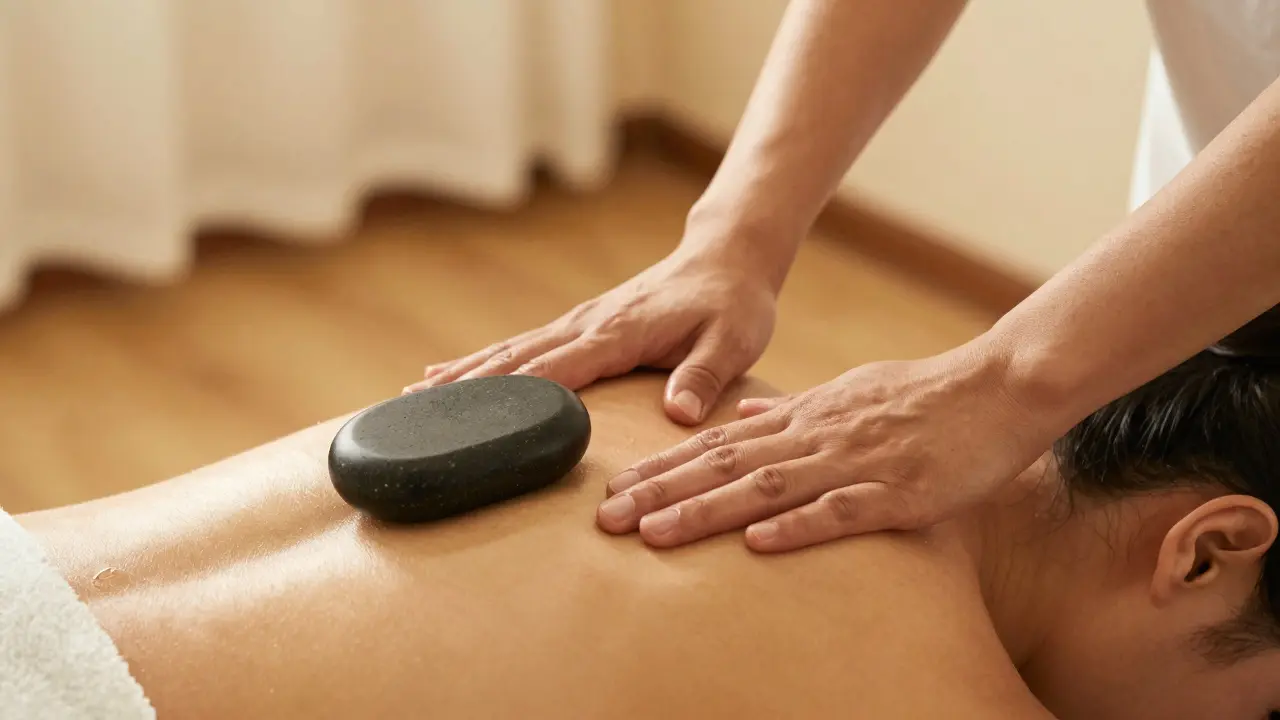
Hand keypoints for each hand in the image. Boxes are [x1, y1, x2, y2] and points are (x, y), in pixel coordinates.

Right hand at [405, 246, 778, 424]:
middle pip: (516, 360)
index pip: (560, 370)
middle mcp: (587, 324)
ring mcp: (577, 322)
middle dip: (467, 389)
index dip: (518, 396)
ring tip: (410, 398)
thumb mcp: (733, 341)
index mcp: (619, 332)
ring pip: (508, 351)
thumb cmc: (732, 305)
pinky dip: (479, 362)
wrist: (725, 260)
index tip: (474, 421)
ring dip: (461, 375)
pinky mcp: (577, 326)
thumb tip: (679, 412)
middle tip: (415, 417)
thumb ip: (705, 376)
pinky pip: (520, 347)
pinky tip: (445, 376)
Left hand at [595, 341, 1051, 550]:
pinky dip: (798, 527)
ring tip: (653, 534)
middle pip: (724, 466)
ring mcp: (856, 463)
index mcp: (803, 418)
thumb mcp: (846, 392)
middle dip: (661, 492)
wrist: (998, 387)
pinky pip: (841, 511)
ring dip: (706, 512)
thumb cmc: (922, 395)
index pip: (717, 444)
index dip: (663, 467)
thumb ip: (791, 408)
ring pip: (766, 488)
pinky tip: (758, 545)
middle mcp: (816, 437)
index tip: (614, 486)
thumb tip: (739, 415)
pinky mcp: (900, 491)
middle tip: (605, 517)